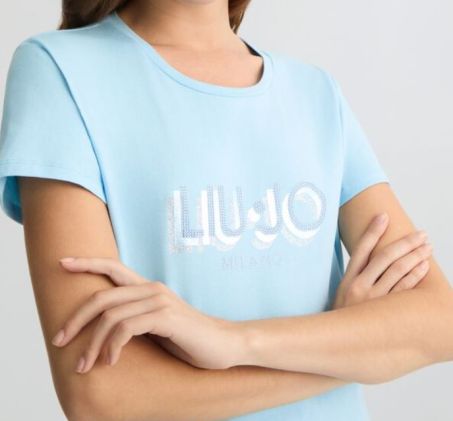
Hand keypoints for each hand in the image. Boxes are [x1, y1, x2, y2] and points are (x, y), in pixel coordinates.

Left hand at [52, 257, 244, 372]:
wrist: (223, 344)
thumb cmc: (187, 337)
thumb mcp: (156, 324)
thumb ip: (134, 318)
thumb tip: (104, 328)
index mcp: (148, 287)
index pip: (113, 267)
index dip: (87, 263)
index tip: (62, 263)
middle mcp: (152, 289)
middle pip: (102, 297)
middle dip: (76, 319)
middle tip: (60, 340)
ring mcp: (160, 301)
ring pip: (111, 316)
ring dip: (92, 343)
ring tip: (84, 365)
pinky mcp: (167, 317)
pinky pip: (127, 328)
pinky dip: (113, 346)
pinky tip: (111, 361)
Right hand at [333, 213, 431, 308]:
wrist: (339, 343)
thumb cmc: (344, 315)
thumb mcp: (342, 293)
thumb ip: (356, 276)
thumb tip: (370, 256)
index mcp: (347, 279)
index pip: (361, 249)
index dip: (373, 231)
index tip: (384, 216)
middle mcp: (359, 286)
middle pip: (385, 257)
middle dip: (405, 242)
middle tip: (421, 234)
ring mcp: (373, 300)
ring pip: (398, 271)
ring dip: (415, 256)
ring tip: (426, 247)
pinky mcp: (386, 312)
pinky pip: (405, 289)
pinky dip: (415, 275)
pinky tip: (423, 265)